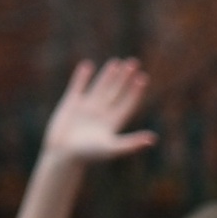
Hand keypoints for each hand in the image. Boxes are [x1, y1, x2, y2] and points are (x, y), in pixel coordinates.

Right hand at [41, 57, 158, 169]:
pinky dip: (82, 77)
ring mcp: (86, 108)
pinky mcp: (70, 104)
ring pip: (100, 87)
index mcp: (113, 123)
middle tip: (134, 62)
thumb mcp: (112, 149)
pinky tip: (88, 65)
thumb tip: (153, 139)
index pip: (127, 103)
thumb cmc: (88, 155)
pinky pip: (78, 87)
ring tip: (116, 62)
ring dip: (108, 75)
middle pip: (116, 92)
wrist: (62, 155)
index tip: (143, 78)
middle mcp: (102, 114)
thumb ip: (132, 143)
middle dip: (125, 78)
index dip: (135, 91)